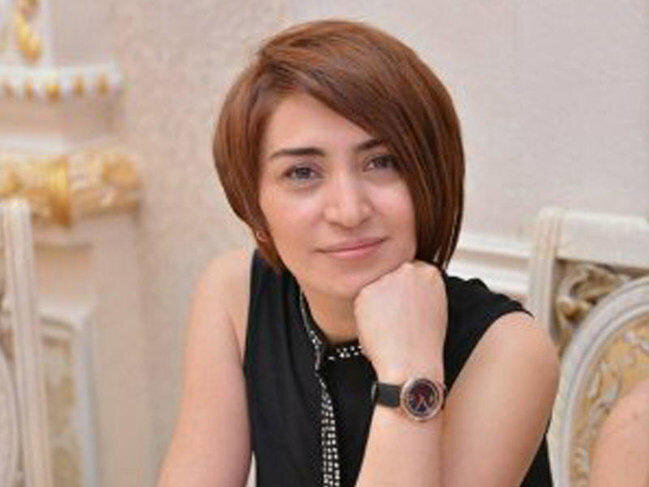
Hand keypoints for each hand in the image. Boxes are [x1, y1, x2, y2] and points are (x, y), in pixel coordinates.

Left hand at [353, 260, 447, 382]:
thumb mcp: (435, 309)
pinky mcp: (367, 291)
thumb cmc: (423, 344)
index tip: (405, 307)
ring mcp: (387, 279)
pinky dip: (365, 314)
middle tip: (395, 319)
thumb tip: (409, 288)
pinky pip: (362, 301)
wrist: (410, 363)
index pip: (411, 273)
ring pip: (376, 289)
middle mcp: (408, 271)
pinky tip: (377, 329)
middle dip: (391, 294)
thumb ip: (423, 291)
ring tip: (388, 328)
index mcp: (429, 274)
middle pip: (392, 277)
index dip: (405, 292)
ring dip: (377, 304)